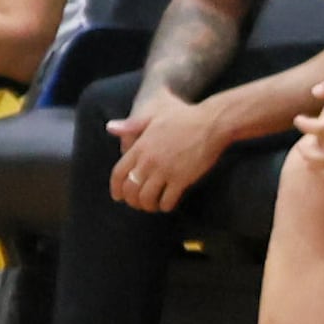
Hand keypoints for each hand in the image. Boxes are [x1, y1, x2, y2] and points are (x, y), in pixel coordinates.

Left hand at [106, 99, 233, 212]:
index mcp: (140, 148)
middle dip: (131, 200)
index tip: (119, 196)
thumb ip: (131, 125)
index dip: (116, 188)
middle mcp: (149, 161)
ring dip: (147, 206)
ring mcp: (165, 171)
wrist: (213, 123)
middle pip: (130, 190)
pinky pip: (167, 199)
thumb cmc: (185, 118)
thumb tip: (110, 127)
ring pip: (147, 198)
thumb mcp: (154, 117)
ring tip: (152, 206)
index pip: (118, 174)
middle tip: (138, 203)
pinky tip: (168, 204)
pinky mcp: (182, 178)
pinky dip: (165, 206)